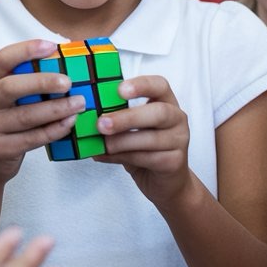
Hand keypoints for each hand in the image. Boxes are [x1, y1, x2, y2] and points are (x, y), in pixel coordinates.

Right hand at [0, 40, 86, 183]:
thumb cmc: (4, 121)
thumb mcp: (5, 98)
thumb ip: (25, 81)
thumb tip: (62, 60)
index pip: (1, 60)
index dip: (25, 50)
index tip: (51, 46)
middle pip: (10, 87)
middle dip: (42, 82)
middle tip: (68, 82)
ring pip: (25, 116)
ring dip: (56, 109)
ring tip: (79, 103)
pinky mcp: (0, 149)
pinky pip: (33, 138)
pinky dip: (54, 130)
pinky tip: (70, 122)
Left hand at [94, 75, 190, 203]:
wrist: (164, 181)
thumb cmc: (145, 148)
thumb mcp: (131, 128)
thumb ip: (116, 117)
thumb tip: (86, 116)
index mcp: (166, 102)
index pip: (159, 85)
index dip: (141, 85)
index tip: (119, 90)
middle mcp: (177, 118)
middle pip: (158, 112)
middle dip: (127, 118)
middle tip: (101, 124)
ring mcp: (179, 140)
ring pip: (151, 138)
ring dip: (121, 141)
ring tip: (102, 144)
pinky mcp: (175, 162)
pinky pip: (147, 158)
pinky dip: (122, 157)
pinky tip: (105, 156)